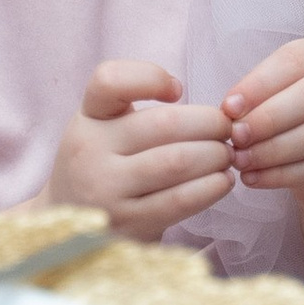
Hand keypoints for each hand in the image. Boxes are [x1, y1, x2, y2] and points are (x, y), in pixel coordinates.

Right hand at [44, 62, 231, 239]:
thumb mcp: (105, 128)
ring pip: (177, 161)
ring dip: (216, 156)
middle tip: (228, 130)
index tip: (177, 90)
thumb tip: (207, 110)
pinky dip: (211, 187)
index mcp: (88, 118)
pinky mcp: (128, 224)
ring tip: (228, 155)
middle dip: (210, 123)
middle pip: (164, 124)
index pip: (109, 80)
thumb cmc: (105, 165)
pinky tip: (222, 181)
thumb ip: (141, 108)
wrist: (74, 227)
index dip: (151, 77)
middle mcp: (90, 151)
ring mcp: (106, 190)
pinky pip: (180, 201)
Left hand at [224, 34, 303, 205]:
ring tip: (241, 161)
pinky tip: (257, 179)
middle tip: (234, 137)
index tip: (228, 108)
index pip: (296, 59)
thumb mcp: (290, 94)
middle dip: (267, 118)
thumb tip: (230, 110)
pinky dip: (284, 176)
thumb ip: (265, 95)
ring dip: (273, 150)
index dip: (259, 83)